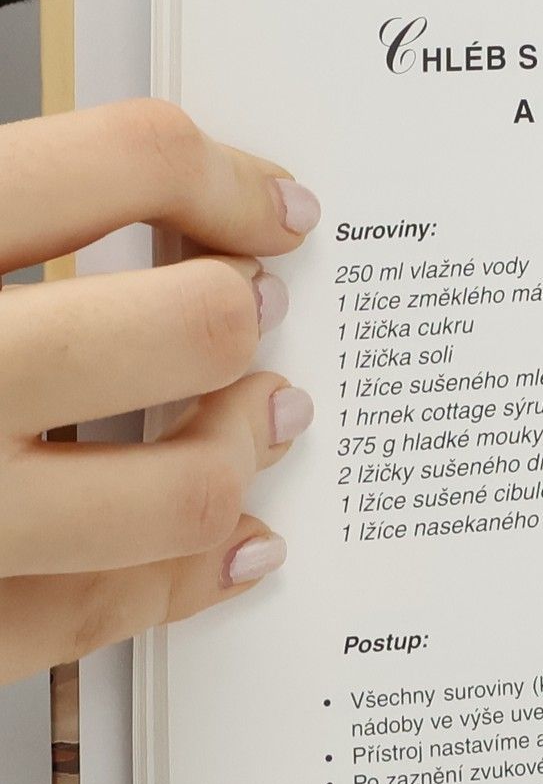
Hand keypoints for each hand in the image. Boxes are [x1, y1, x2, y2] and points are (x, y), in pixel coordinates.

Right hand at [0, 101, 316, 682]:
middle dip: (240, 317)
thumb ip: (1, 223)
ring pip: (180, 495)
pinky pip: (106, 615)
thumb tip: (152, 200)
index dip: (223, 178)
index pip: (116, 167)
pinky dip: (191, 579)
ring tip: (264, 421)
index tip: (273, 207)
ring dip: (241, 453)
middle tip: (255, 312)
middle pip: (183, 327)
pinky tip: (237, 549)